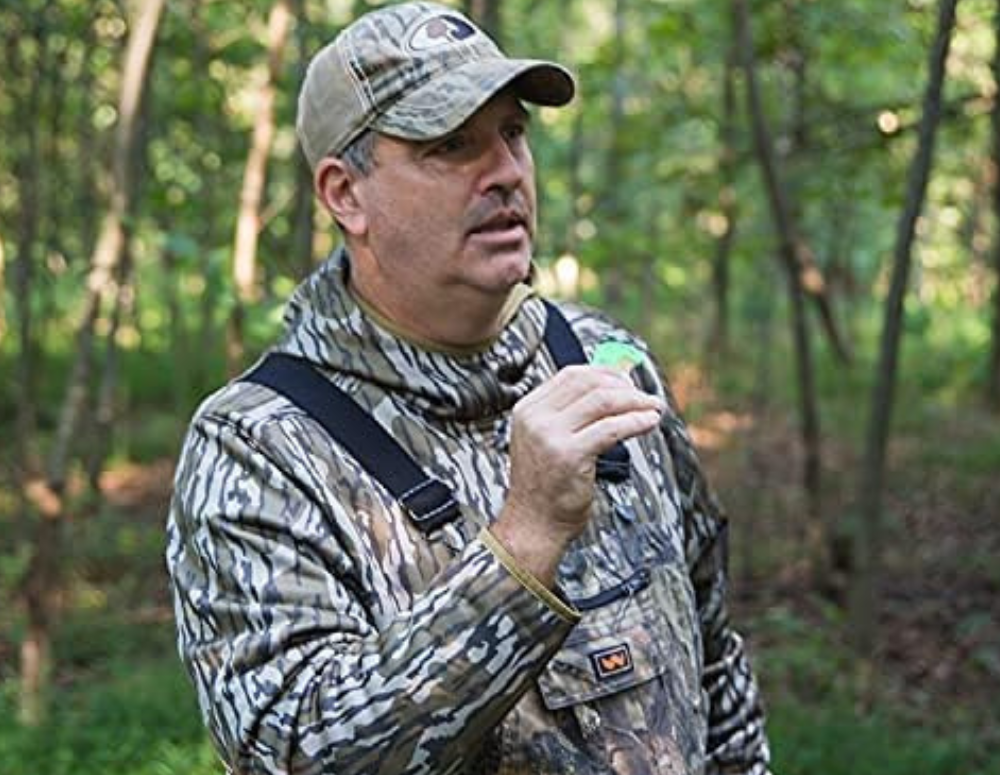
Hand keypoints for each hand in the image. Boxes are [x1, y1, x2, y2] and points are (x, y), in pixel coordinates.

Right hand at [491, 365, 663, 585]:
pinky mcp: (570, 454)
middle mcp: (536, 418)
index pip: (571, 375)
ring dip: (636, 401)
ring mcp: (550, 436)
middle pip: (589, 383)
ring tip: (654, 408)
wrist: (534, 525)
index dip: (605, 373)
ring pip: (603, 401)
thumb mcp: (546, 441)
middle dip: (624, 386)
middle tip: (646, 396)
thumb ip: (570, 415)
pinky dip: (636, 421)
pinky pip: (612, 428)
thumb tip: (613, 388)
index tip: (627, 381)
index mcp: (528, 410)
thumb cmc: (545, 487)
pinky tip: (649, 422)